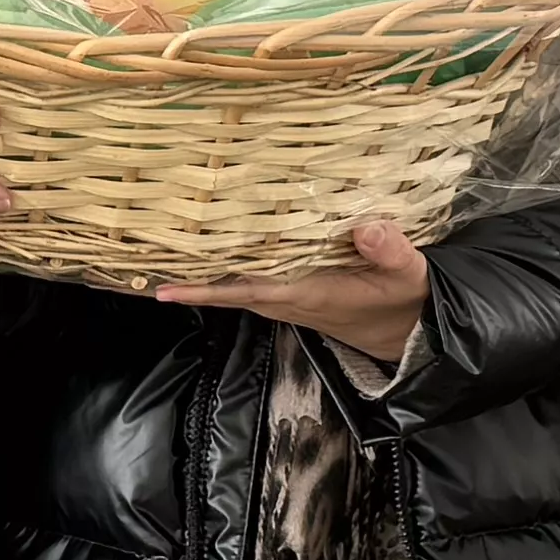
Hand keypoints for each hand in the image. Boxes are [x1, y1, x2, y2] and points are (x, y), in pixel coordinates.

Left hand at [160, 218, 429, 364]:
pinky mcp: (297, 296)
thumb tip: (365, 225)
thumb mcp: (410, 275)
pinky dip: (229, 271)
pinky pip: (253, 283)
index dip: (206, 289)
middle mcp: (292, 300)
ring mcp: (292, 301)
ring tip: (166, 254)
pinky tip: (214, 252)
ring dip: (205, 275)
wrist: (414, 334)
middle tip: (145, 261)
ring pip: (238, 287)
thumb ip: (391, 251)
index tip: (165, 290)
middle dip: (191, 278)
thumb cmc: (407, 301)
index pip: (248, 289)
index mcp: (310, 292)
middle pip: (229, 289)